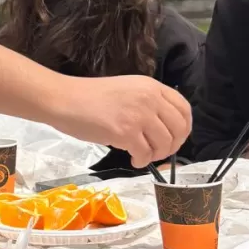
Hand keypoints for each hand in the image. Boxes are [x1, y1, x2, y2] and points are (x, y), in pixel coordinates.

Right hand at [57, 75, 191, 166]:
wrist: (64, 99)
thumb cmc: (88, 97)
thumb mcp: (126, 91)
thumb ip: (145, 103)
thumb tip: (160, 128)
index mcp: (151, 86)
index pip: (183, 108)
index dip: (184, 128)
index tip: (175, 138)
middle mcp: (149, 99)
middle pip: (178, 129)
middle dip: (172, 146)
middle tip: (158, 153)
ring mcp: (138, 115)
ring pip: (164, 144)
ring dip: (156, 155)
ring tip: (142, 156)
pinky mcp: (125, 132)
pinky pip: (145, 154)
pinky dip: (141, 162)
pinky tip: (133, 161)